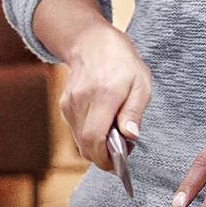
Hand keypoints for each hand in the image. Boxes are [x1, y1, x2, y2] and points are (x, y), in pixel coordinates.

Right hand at [57, 22, 151, 175]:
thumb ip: (134, 111)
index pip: (95, 138)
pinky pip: (76, 131)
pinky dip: (88, 135)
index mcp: (104, 95)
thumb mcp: (141, 83)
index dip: (105, 159)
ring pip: (79, 141)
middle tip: (121, 150)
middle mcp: (82, 101)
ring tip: (113, 133)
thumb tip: (130, 135)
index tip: (119, 164)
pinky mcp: (64, 105)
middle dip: (103, 156)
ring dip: (96, 146)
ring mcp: (69, 103)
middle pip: (85, 145)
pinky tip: (102, 124)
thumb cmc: (121, 61)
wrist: (91, 41)